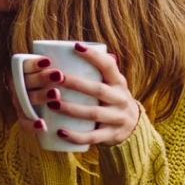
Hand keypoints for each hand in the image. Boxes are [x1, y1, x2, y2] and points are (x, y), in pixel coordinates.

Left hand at [13, 44, 140, 146]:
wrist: (133, 128)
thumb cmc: (112, 100)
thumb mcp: (112, 84)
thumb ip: (98, 70)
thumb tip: (71, 48)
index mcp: (119, 83)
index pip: (108, 66)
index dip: (93, 56)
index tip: (75, 46)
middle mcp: (120, 99)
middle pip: (98, 90)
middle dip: (76, 84)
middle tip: (56, 78)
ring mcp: (117, 119)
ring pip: (93, 113)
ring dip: (71, 109)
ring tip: (52, 104)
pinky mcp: (111, 136)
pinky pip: (92, 137)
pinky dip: (76, 136)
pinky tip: (60, 132)